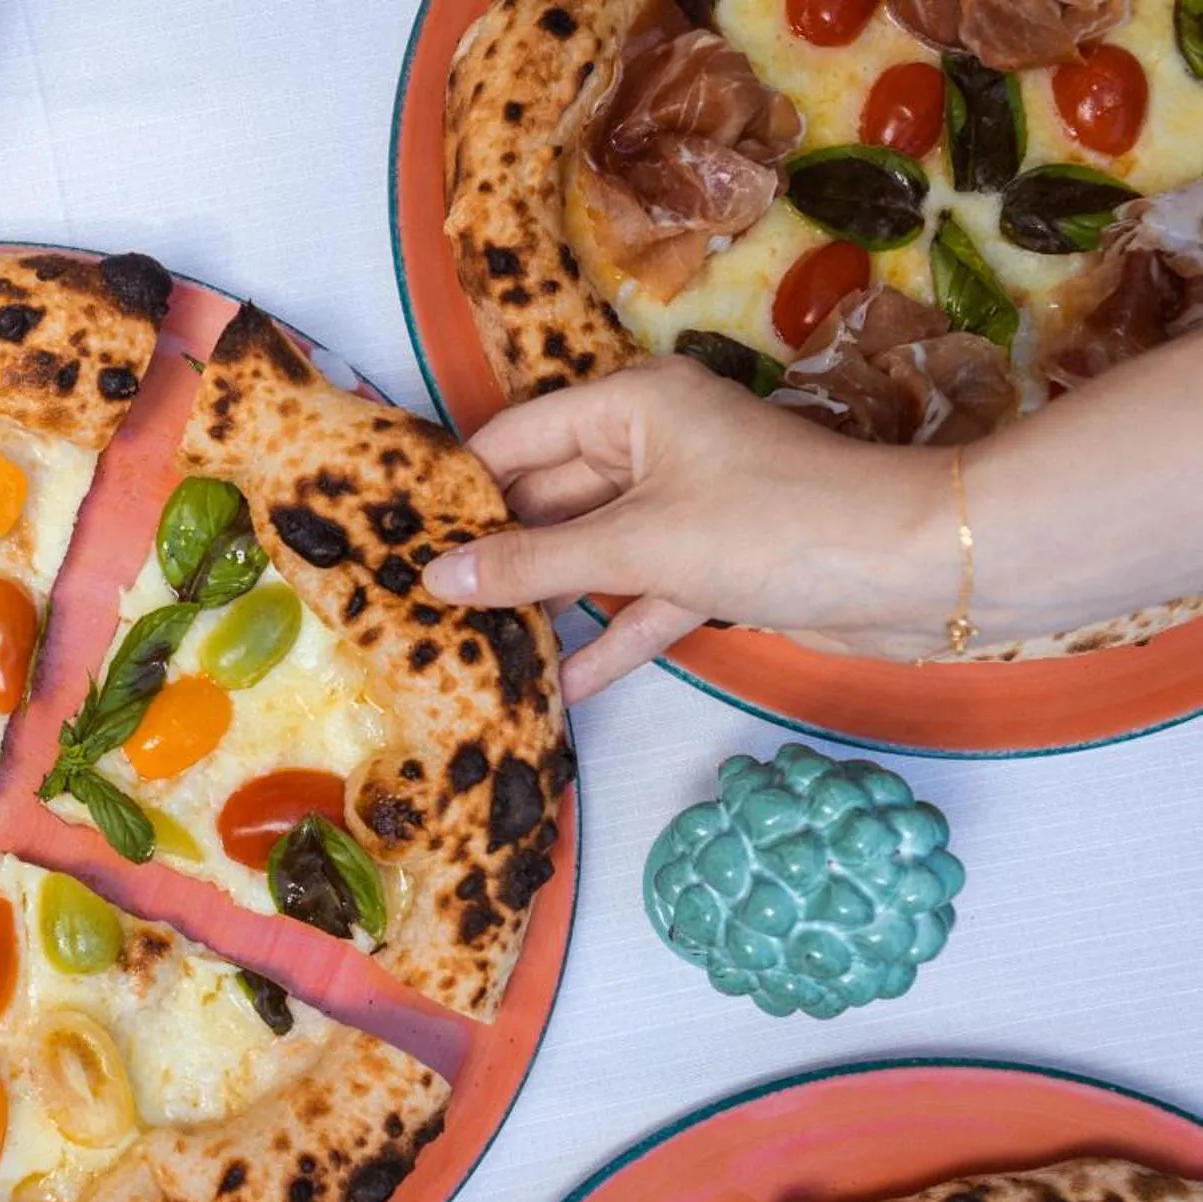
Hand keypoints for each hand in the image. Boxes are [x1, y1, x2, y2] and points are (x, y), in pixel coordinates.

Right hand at [420, 358, 958, 700]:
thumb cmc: (778, 525)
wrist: (917, 568)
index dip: (457, 490)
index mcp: (631, 405)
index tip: (394, 538)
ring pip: (592, 555)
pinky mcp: (716, 564)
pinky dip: (608, 636)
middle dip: (493, 554)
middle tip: (417, 606)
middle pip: (548, 499)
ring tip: (472, 649)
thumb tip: (435, 577)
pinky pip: (641, 598)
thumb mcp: (638, 545)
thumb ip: (532, 565)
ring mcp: (686, 507)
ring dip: (545, 604)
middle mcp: (654, 445)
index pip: (514, 440)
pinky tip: (559, 687)